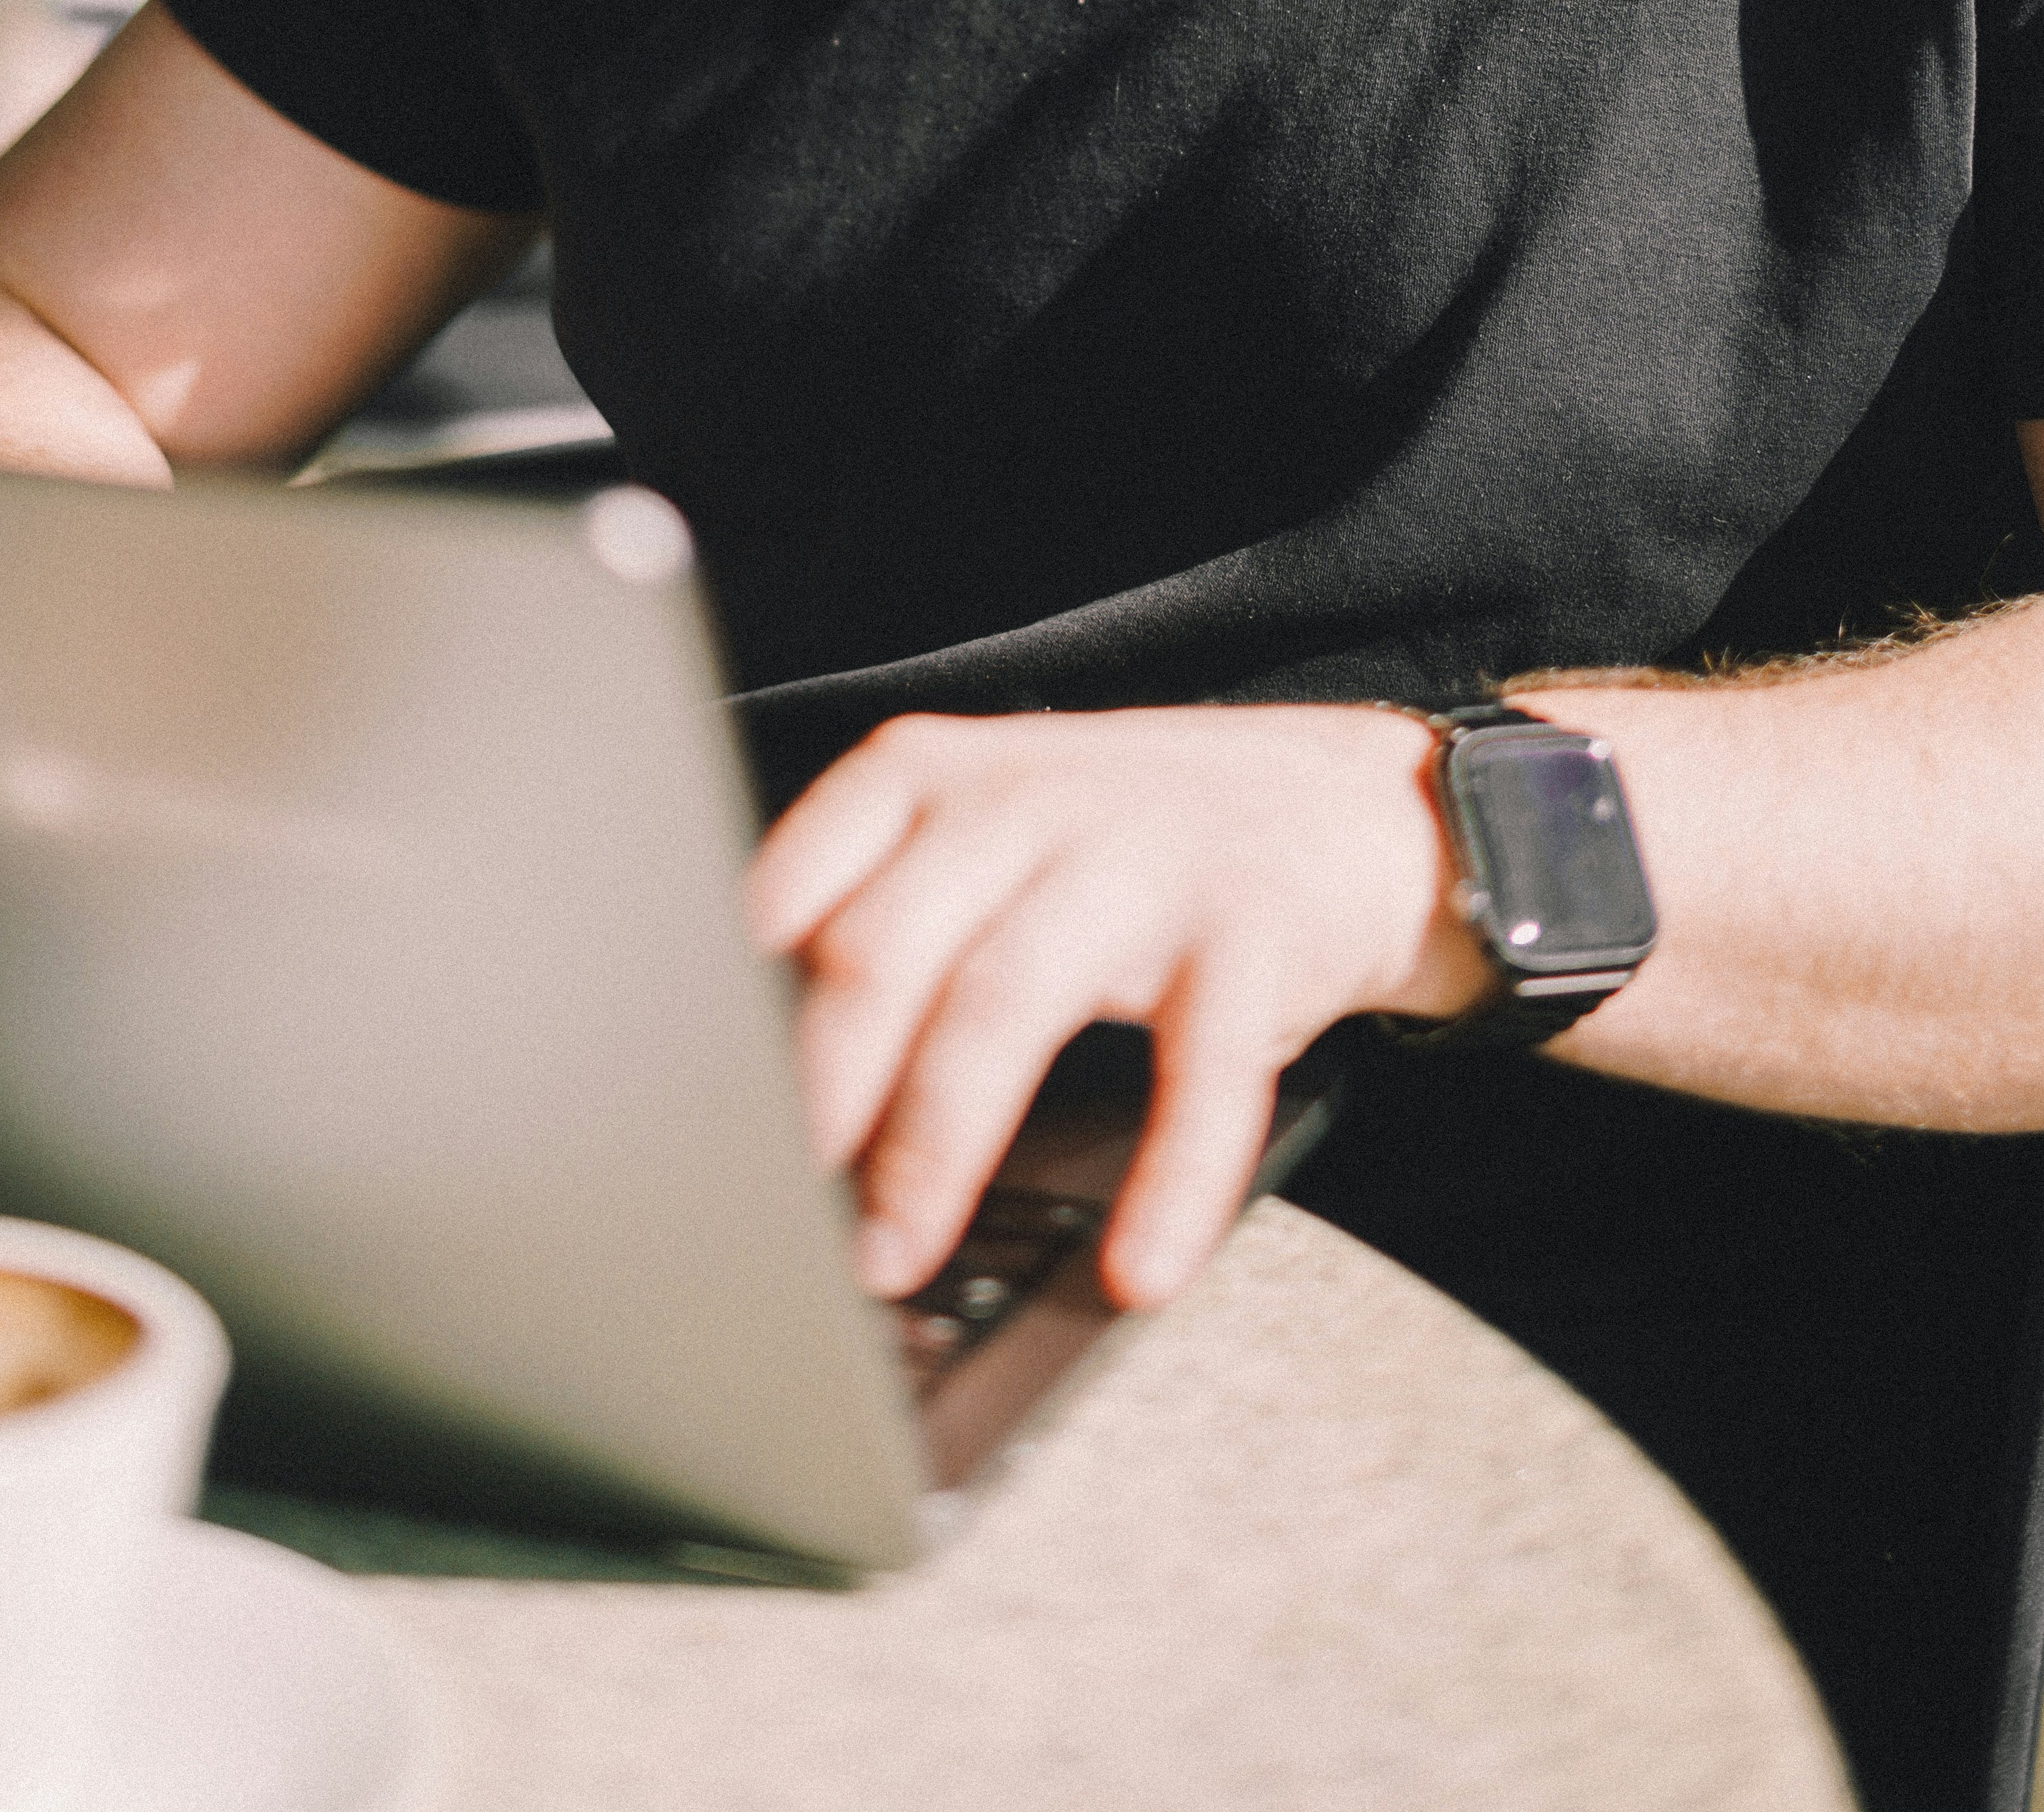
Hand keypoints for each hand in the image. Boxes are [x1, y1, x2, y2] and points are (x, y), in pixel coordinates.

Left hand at [744, 704, 1488, 1313]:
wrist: (1353, 805)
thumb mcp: (989, 841)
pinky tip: (1138, 1265)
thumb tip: (745, 1088)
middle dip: (814, 1100)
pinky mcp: (1252, 927)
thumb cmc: (1132, 847)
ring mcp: (1140, 854)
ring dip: (937, 1146)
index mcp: (929, 778)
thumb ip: (879, 923)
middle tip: (774, 1222)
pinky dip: (1169, 1176)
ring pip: (1005, 999)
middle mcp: (1022, 800)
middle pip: (879, 950)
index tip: (690, 1122)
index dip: (730, 1014)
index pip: (794, 887)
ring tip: (894, 1257)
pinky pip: (1199, 1064)